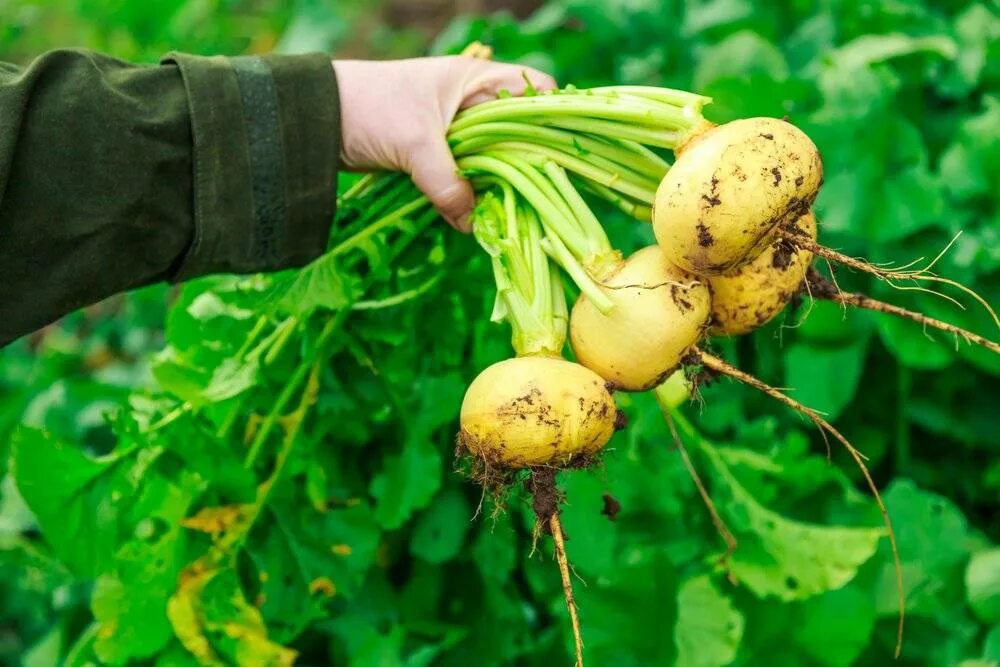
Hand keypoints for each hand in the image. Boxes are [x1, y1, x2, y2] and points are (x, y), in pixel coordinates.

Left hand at [333, 56, 556, 231]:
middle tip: (537, 194)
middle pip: (518, 133)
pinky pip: (466, 176)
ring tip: (510, 210)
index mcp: (475, 80)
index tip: (561, 152)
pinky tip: (479, 214)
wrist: (314, 120)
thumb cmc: (370, 108)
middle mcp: (471, 103)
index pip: (534, 89)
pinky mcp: (435, 155)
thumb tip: (473, 224)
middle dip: (526, 163)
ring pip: (492, 159)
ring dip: (496, 184)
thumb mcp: (415, 144)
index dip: (552, 116)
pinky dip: (471, 193)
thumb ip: (448, 184)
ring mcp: (454, 131)